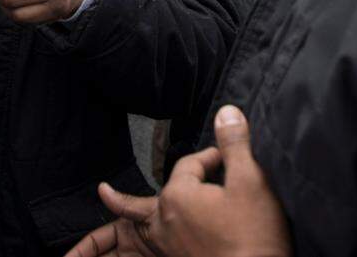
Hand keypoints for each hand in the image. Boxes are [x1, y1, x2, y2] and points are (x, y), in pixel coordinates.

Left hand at [66, 106, 290, 256]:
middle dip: (141, 191)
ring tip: (103, 205)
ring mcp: (168, 247)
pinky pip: (150, 247)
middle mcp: (164, 222)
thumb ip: (235, 145)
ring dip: (127, 216)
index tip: (229, 157)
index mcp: (178, 197)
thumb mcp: (250, 182)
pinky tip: (151, 238)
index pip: (191, 164)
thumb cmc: (253, 239)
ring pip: (143, 224)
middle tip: (106, 190)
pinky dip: (143, 240)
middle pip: (155, 196)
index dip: (212, 156)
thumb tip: (226, 112)